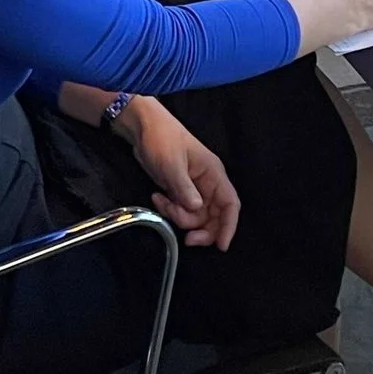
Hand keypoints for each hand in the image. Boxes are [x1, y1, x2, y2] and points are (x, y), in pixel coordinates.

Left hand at [121, 99, 240, 248]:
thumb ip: (184, 188)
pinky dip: (170, 210)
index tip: (222, 245)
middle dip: (201, 230)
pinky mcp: (180, 191)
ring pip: (196, 216)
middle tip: (187, 239)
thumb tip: (197, 208)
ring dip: (179, 217)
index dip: (229, 226)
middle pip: (214, 216)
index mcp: (213, 174)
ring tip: (162, 202)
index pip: (230, 204)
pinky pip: (181, 210)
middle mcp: (207, 183)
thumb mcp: (171, 164)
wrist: (142, 128)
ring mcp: (194, 188)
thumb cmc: (161, 139)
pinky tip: (157, 198)